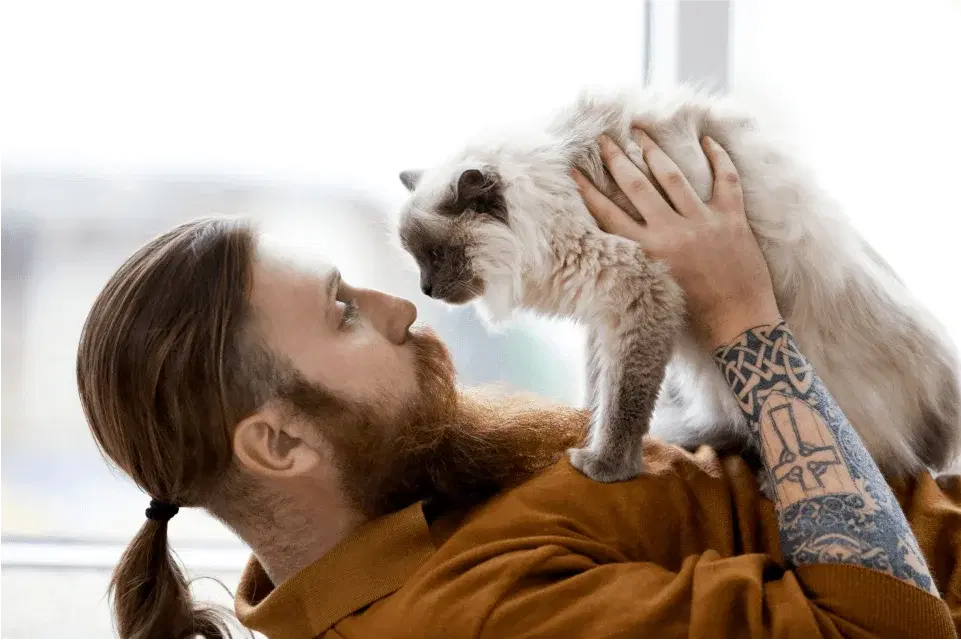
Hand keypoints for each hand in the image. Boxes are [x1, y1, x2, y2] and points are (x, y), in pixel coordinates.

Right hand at [572, 130, 780, 348]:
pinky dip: (718, 158)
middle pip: (636, 186)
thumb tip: (621, 242)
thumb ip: (639, 262)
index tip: (574, 171)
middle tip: (604, 138)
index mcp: (647, 253)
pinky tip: (708, 140)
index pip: (608, 214)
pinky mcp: (732, 220)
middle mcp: (671, 232)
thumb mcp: (654, 289)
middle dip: (617, 159)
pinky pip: (726, 179)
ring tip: (641, 132)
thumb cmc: (695, 318)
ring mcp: (702, 223)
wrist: (739, 326)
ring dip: (654, 151)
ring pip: (673, 176)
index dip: (588, 190)